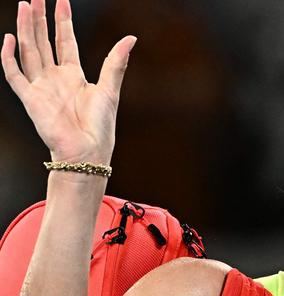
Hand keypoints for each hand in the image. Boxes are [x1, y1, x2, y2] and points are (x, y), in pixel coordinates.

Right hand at [1, 0, 135, 164]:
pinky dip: (9, 57)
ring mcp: (41, 87)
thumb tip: (131, 38)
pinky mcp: (30, 99)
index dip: (63, 22)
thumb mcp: (110, 89)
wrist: (87, 151)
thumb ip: (116, 62)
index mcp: (75, 76)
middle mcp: (55, 79)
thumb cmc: (100, 126)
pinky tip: (9, 38)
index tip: (61, 2)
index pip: (65, 42)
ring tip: (23, 5)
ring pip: (29, 51)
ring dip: (25, 29)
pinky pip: (14, 74)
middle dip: (40, 19)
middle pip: (43, 42)